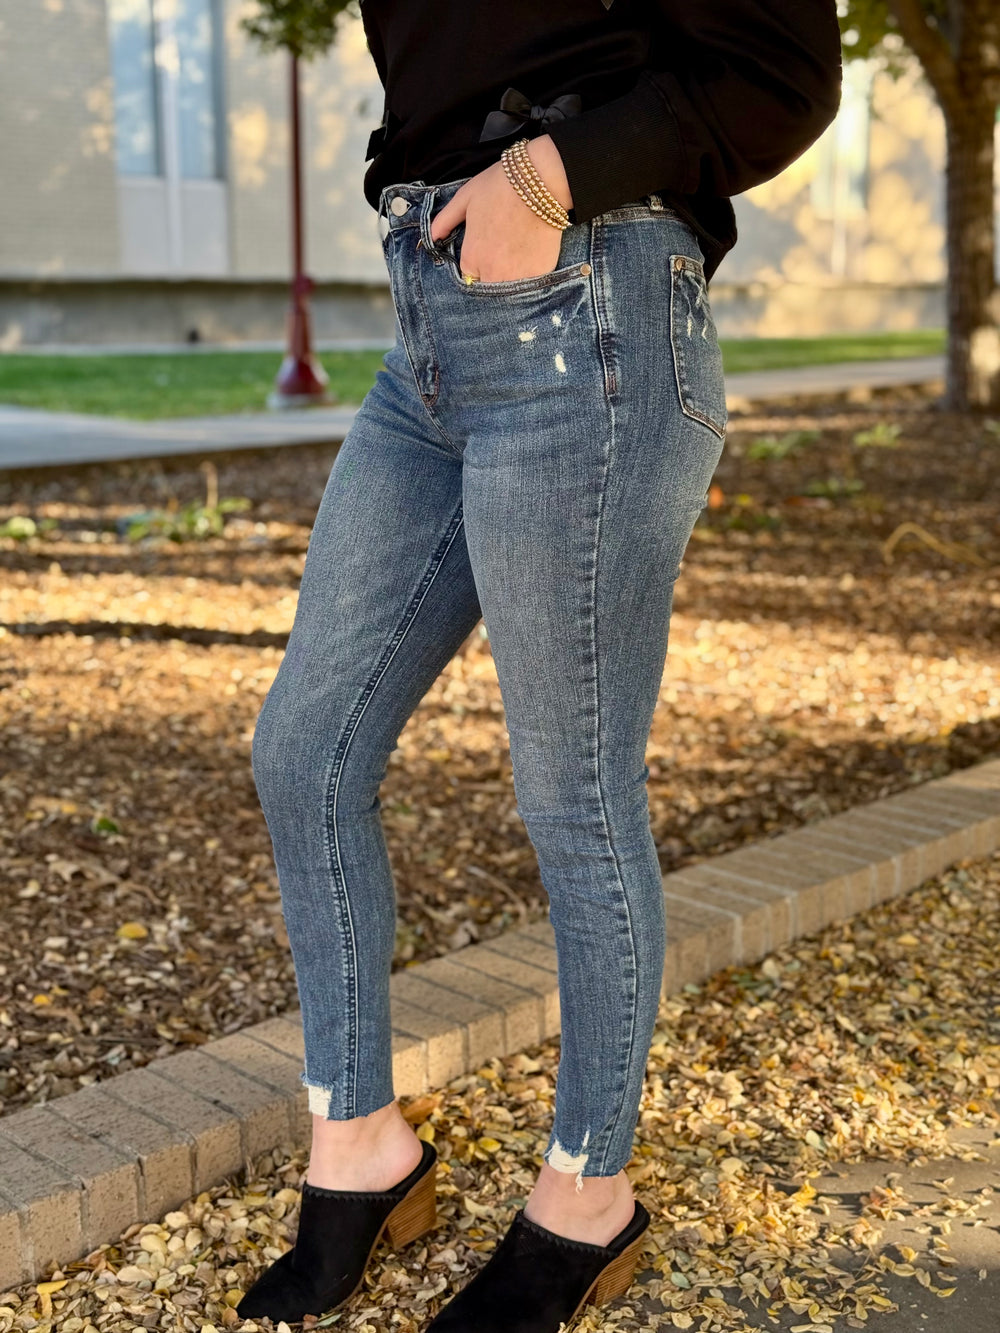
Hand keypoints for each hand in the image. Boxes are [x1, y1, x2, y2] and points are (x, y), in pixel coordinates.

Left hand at [428, 134, 574, 282]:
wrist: (540, 181)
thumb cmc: (499, 186)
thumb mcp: (465, 198)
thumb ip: (445, 220)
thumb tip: (431, 236)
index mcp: (471, 258)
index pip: (469, 279)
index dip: (477, 269)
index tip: (486, 256)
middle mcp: (492, 273)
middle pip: (489, 289)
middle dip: (494, 277)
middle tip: (504, 256)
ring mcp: (517, 278)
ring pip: (509, 292)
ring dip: (511, 280)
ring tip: (518, 258)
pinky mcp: (539, 276)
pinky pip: (530, 285)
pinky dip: (531, 275)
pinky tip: (533, 256)